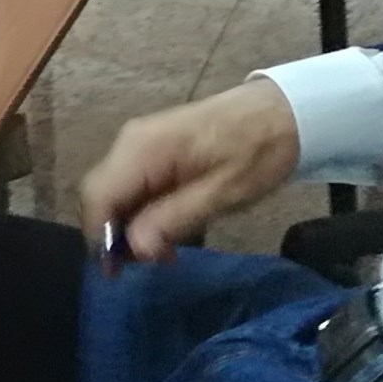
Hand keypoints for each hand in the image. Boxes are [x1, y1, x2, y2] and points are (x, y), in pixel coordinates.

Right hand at [77, 78, 300, 267]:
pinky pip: (131, 183)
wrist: (285, 109)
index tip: (117, 272)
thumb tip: (135, 249)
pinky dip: (141, 210)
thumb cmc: (259, 151)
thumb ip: (174, 219)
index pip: (97, 197)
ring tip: (163, 253)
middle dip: (114, 234)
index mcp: (143, 150)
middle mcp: (130, 142)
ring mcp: (140, 142)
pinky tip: (167, 228)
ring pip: (114, 191)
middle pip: (100, 195)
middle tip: (146, 265)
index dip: (99, 238)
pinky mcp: (152, 147)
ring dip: (129, 225)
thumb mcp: (223, 193)